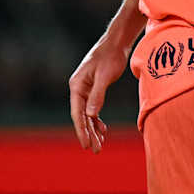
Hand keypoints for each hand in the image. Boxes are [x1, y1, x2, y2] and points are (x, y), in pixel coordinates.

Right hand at [68, 37, 130, 152]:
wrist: (117, 43)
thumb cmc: (110, 56)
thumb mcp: (104, 76)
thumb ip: (97, 95)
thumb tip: (91, 115)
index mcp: (77, 85)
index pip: (77, 113)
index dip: (81, 130)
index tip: (86, 144)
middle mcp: (78, 88)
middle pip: (82, 116)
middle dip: (88, 134)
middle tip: (95, 150)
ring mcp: (86, 89)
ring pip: (88, 114)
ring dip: (93, 129)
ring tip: (100, 145)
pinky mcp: (94, 89)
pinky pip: (93, 109)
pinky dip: (97, 120)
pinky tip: (103, 129)